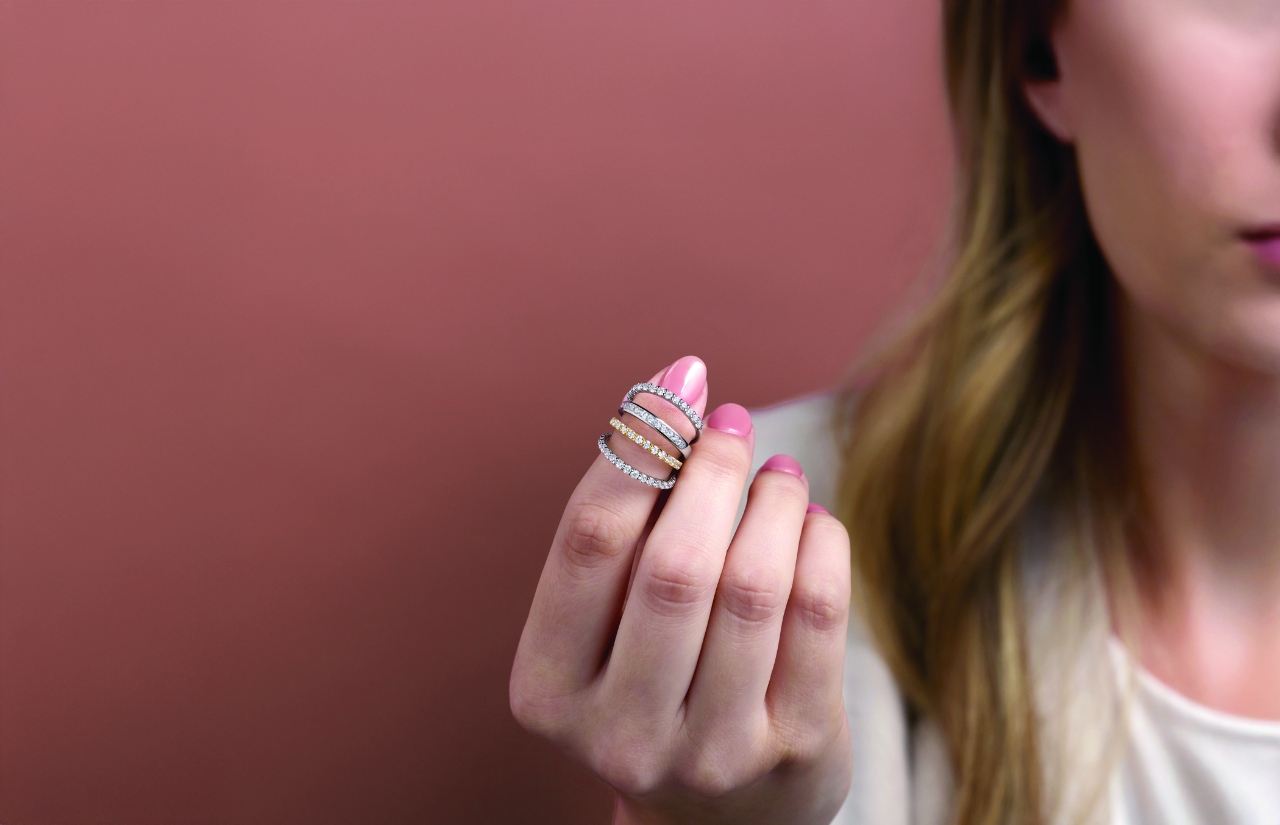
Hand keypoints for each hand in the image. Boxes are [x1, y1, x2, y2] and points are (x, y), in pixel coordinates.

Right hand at [509, 356, 853, 824]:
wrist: (716, 820)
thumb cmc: (649, 684)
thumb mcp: (603, 627)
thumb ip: (623, 532)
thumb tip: (677, 394)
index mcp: (547, 689)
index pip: (590, 541)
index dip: (638, 443)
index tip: (679, 380)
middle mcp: (619, 736)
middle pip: (675, 566)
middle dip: (711, 469)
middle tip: (731, 424)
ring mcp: (712, 755)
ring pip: (753, 586)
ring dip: (771, 501)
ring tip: (775, 469)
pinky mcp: (796, 754)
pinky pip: (818, 615)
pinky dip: (820, 542)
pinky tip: (810, 519)